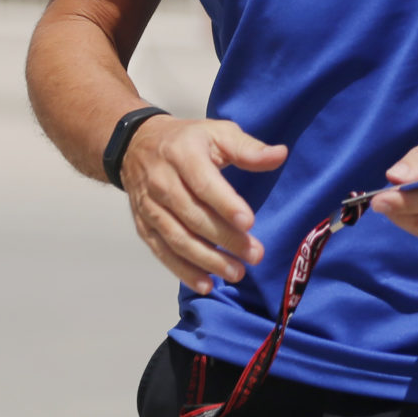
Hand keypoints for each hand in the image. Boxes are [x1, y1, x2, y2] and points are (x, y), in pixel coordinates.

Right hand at [121, 116, 287, 293]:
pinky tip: (206, 283)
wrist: (137, 145)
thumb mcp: (218, 132)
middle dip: (225, 239)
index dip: (226, 205)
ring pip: (178, 239)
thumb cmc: (188, 140)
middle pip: (194, 216)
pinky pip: (162, 252)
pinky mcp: (144, 226)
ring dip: (207, 260)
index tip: (250, 223)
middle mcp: (162, 182)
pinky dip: (183, 271)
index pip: (204, 184)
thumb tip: (279, 155)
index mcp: (183, 155)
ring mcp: (150, 207)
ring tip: (236, 273)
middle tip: (255, 254)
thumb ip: (248, 148)